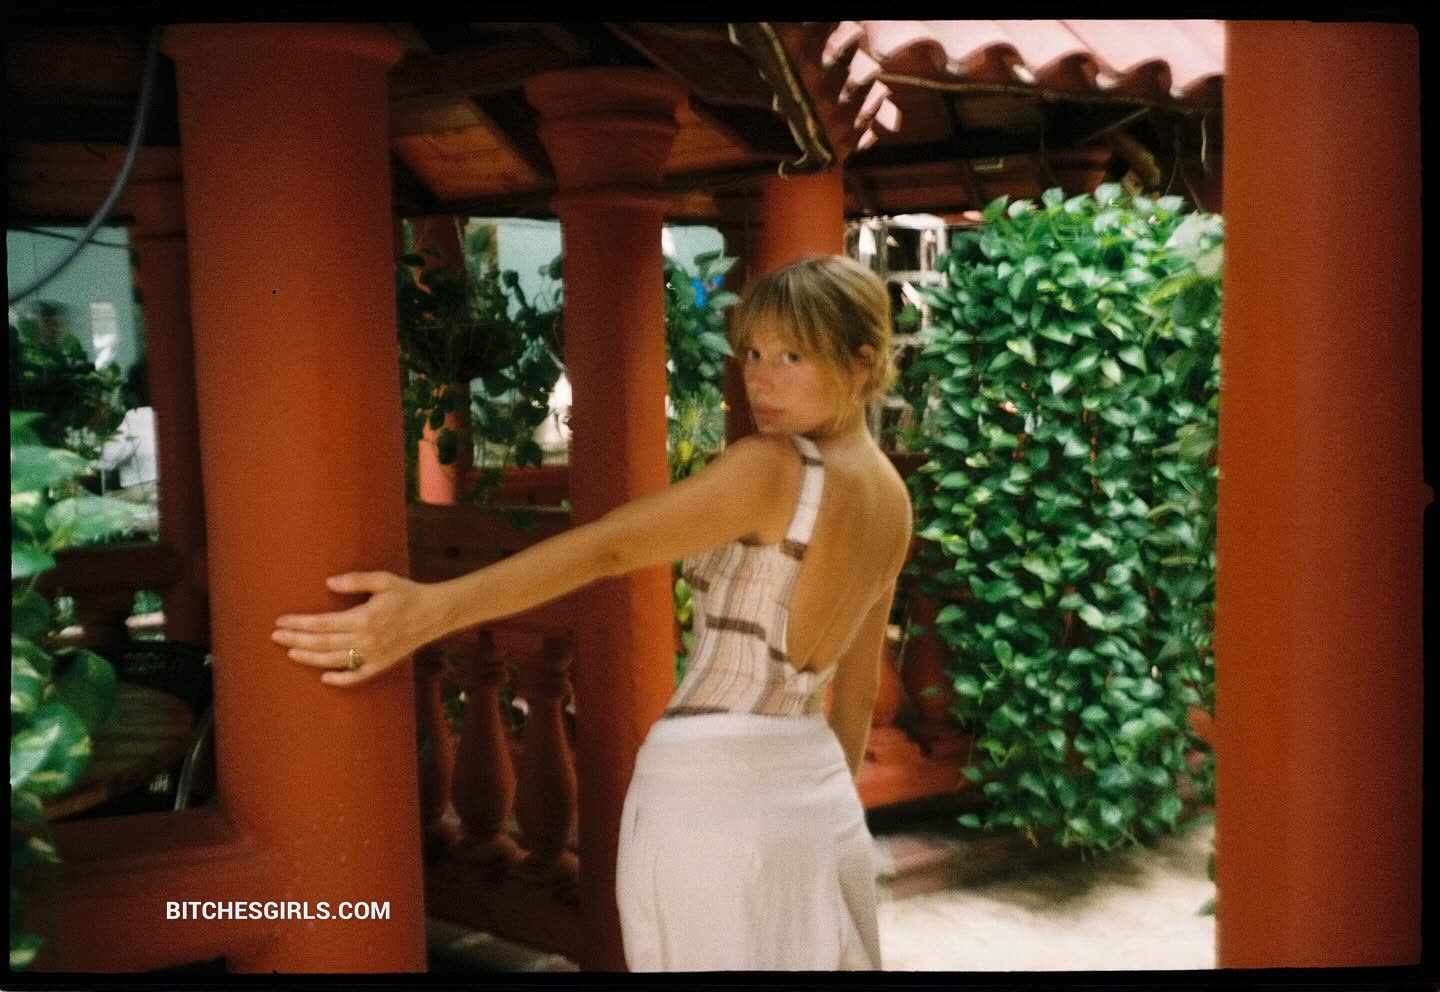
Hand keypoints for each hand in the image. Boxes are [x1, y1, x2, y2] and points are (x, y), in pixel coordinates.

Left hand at [272, 571, 437, 686]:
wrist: (436, 613)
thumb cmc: (408, 593)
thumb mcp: (383, 580)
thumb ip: (355, 580)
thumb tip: (327, 583)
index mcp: (364, 618)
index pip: (323, 623)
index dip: (300, 623)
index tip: (281, 621)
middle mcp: (366, 640)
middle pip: (322, 643)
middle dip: (296, 640)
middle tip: (275, 637)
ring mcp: (374, 655)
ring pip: (334, 660)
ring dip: (309, 658)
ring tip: (290, 652)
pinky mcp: (382, 664)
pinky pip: (357, 676)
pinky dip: (340, 679)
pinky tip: (324, 678)